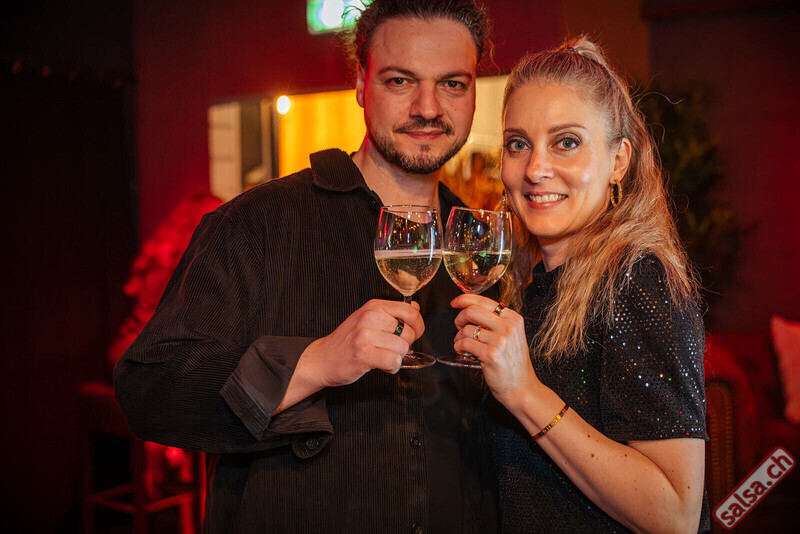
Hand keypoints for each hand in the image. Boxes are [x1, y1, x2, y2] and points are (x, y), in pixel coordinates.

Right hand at [300, 299, 424, 387]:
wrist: (322, 358)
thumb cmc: (347, 341)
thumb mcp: (367, 318)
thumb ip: (391, 313)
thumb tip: (415, 307)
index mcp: (373, 306)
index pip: (410, 311)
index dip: (418, 325)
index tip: (414, 333)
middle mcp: (370, 318)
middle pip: (409, 333)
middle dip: (405, 345)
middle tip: (390, 349)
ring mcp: (366, 336)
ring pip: (403, 349)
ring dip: (396, 358)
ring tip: (382, 357)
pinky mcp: (364, 354)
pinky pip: (393, 361)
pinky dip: (391, 368)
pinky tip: (381, 365)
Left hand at [452, 294, 537, 408]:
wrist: (521, 387)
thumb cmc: (513, 362)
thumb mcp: (512, 335)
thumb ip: (496, 320)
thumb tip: (471, 308)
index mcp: (513, 318)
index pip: (484, 301)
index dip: (465, 299)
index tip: (455, 302)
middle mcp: (508, 327)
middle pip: (472, 311)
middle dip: (459, 318)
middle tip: (459, 326)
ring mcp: (500, 341)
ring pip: (466, 329)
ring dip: (458, 336)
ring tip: (463, 343)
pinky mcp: (490, 355)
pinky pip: (464, 343)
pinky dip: (458, 346)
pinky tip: (463, 351)